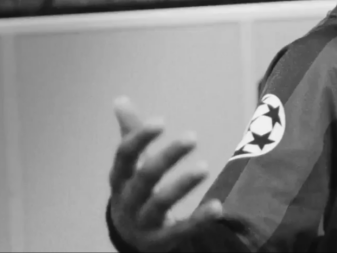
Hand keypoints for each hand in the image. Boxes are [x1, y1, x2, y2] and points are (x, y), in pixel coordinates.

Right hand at [108, 97, 222, 252]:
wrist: (131, 235)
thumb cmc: (134, 189)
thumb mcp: (129, 165)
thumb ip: (130, 132)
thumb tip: (120, 98)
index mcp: (119, 178)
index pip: (125, 155)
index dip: (140, 138)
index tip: (160, 121)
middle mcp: (127, 200)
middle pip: (145, 177)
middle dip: (167, 157)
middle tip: (193, 136)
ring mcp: (143, 222)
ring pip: (161, 203)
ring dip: (182, 184)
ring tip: (205, 166)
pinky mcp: (161, 240)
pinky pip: (181, 229)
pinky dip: (199, 219)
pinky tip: (218, 206)